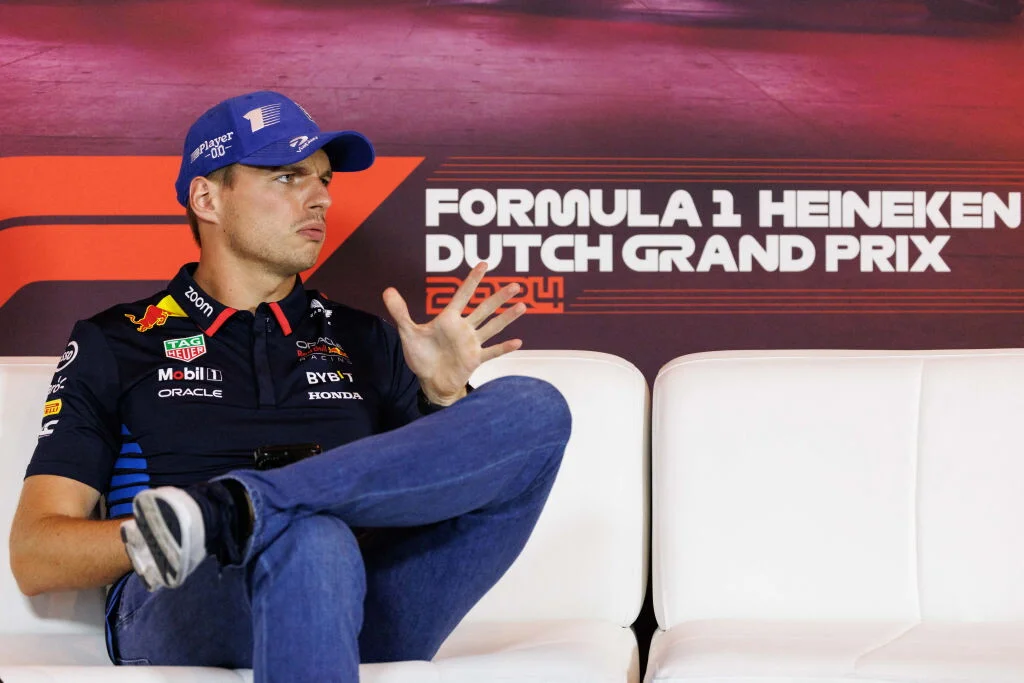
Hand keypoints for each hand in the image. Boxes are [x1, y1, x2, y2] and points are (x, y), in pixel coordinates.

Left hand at [382, 263, 525, 404]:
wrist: (429, 382)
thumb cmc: (421, 356)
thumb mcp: (407, 332)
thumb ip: (400, 311)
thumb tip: (386, 289)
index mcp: (449, 319)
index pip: (463, 295)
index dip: (473, 280)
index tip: (484, 264)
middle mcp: (464, 328)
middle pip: (484, 308)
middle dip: (499, 297)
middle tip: (516, 285)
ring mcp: (471, 344)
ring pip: (492, 326)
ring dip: (507, 317)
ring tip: (522, 306)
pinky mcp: (475, 359)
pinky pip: (492, 352)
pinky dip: (504, 348)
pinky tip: (518, 342)